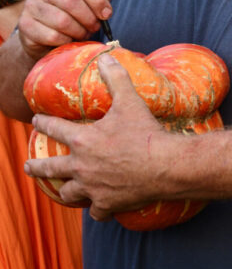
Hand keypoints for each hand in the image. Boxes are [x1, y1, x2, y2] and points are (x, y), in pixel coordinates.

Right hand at [16, 0, 113, 59]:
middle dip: (89, 18)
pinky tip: (69, 40)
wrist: (47, 32)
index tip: (107, 14)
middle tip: (95, 27)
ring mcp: (31, 5)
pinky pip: (52, 36)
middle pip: (71, 1)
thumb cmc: (74, 13)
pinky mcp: (26, 25)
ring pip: (62, 20)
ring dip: (79, 32)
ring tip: (83, 33)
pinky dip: (66, 41)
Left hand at [25, 54, 170, 221]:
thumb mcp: (130, 101)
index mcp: (82, 140)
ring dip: (65, 190)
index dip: (43, 123)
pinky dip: (98, 210)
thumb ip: (116, 78)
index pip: (53, 129)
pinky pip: (96, 212)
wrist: (165, 165)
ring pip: (69, 193)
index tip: (36, 121)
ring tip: (63, 189)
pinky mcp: (108, 203)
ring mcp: (93, 187)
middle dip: (36, 166)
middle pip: (49, 168)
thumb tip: (107, 56)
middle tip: (28, 166)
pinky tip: (100, 208)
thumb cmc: (145, 133)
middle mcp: (81, 166)